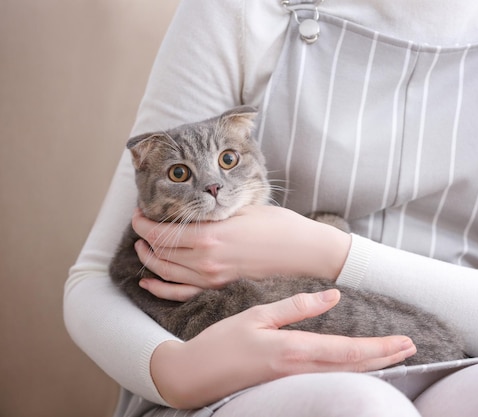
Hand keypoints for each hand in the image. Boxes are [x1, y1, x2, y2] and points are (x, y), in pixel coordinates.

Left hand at [132, 206, 351, 300]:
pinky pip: (180, 294)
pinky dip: (160, 288)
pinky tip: (149, 282)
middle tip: (141, 224)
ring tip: (143, 247)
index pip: (160, 232)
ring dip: (149, 259)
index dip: (142, 222)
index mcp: (208, 237)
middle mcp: (205, 261)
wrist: (303, 252)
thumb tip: (190, 206)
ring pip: (165, 273)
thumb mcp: (242, 209)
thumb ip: (212, 212)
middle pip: (160, 252)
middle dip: (143, 238)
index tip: (139, 212)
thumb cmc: (278, 226)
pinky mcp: (220, 289)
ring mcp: (212, 279)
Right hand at [151, 290, 416, 408]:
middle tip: (410, 349)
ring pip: (344, 376)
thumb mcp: (257, 316)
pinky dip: (351, 372)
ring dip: (372, 366)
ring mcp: (292, 382)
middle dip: (384, 359)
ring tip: (394, 357)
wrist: (193, 378)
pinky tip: (359, 366)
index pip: (347, 351)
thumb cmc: (221, 343)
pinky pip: (329, 379)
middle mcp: (298, 370)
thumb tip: (333, 297)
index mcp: (292, 350)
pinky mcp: (286, 385)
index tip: (404, 342)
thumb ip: (296, 308)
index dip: (379, 348)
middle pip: (353, 367)